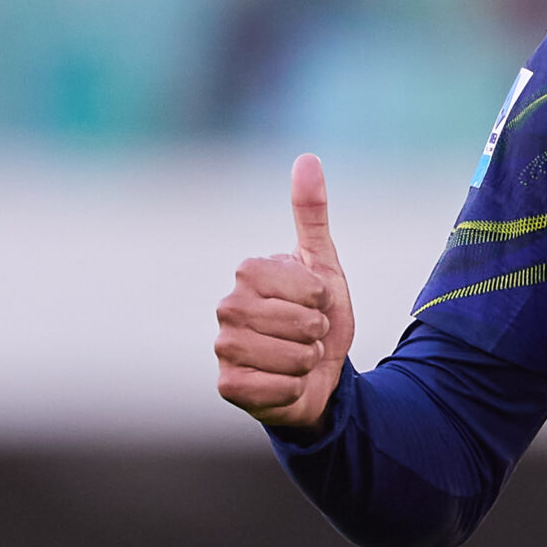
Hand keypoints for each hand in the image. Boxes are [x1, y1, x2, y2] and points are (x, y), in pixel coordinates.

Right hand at [215, 153, 354, 429]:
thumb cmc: (319, 316)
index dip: (322, 299)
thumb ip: (312, 213)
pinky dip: (293, 388)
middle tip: (308, 334)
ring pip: (290, 357)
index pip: (306, 287)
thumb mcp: (324, 264)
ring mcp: (223, 347)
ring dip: (308, 361)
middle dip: (318, 332)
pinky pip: (277, 388)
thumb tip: (306, 158)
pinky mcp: (227, 385)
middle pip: (300, 323)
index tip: (315, 302)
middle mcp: (227, 306)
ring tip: (299, 357)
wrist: (319, 373)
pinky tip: (285, 382)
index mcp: (248, 273)